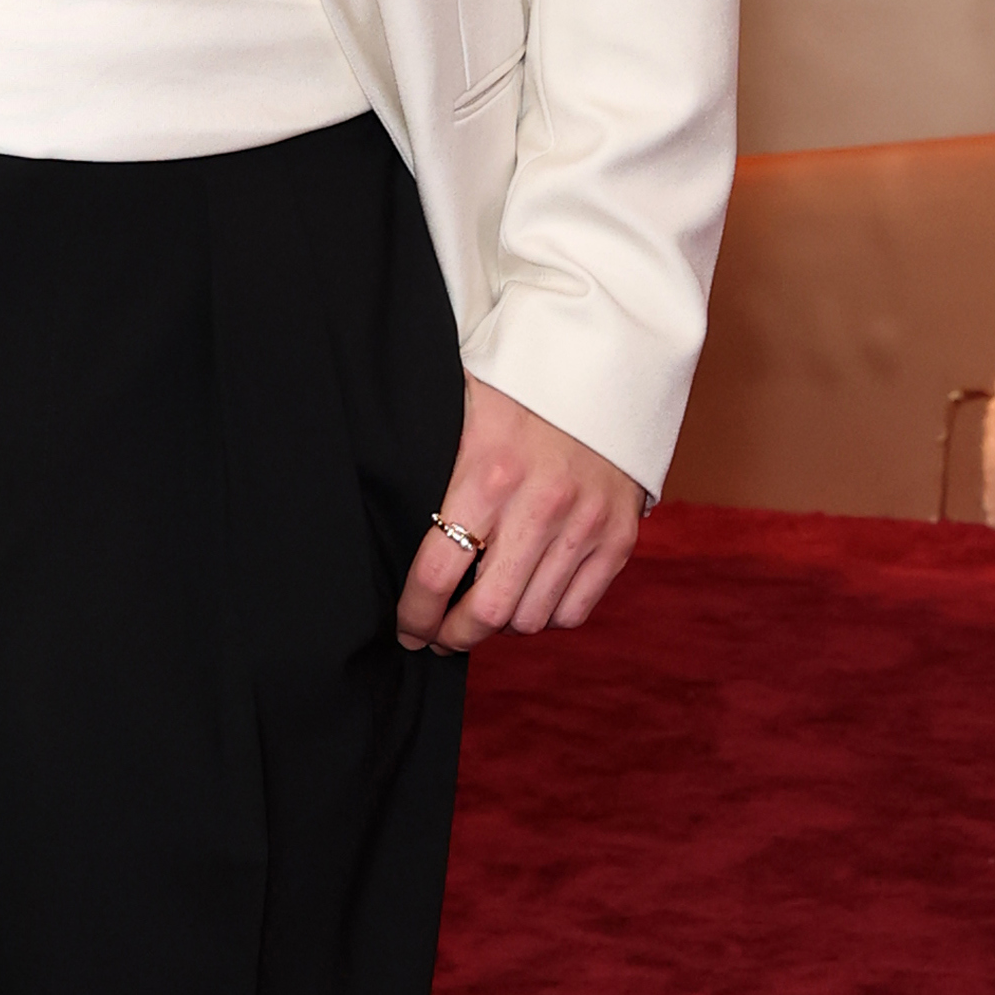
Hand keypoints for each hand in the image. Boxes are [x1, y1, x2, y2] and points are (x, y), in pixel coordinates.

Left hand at [393, 380, 644, 657]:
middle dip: (454, 635)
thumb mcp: (461, 405)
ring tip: (487, 606)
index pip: (437, 573)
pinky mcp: (619, 537)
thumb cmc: (521, 383)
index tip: (407, 629)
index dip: (415, 615)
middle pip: (487, 611)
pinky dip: (548, 613)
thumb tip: (375, 502)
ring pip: (531, 618)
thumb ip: (429, 460)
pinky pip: (574, 611)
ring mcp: (584, 525)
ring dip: (502, 623)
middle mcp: (540, 506)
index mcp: (489, 474)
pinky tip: (530, 592)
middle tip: (439, 636)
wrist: (608, 358)